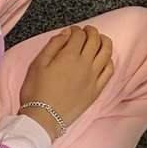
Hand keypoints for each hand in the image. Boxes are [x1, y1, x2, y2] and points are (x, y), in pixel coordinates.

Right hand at [18, 25, 114, 139]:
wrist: (44, 118)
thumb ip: (53, 45)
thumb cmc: (36, 91)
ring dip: (105, 42)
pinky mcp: (96, 90)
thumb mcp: (38, 64)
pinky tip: (106, 59)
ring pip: (106, 53)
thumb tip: (66, 33)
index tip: (73, 30)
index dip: (76, 30)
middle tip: (88, 30)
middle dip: (92, 32)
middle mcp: (85, 64)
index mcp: (69, 56)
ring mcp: (93, 77)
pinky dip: (109, 61)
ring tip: (101, 39)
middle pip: (95, 41)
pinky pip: (109, 72)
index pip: (79, 35)